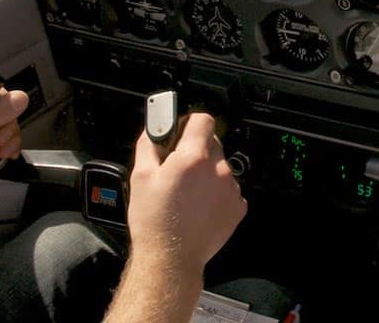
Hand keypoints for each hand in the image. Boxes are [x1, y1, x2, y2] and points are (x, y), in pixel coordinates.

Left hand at [0, 87, 28, 215]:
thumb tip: (20, 97)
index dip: (0, 102)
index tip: (3, 117)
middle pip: (0, 108)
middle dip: (6, 125)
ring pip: (5, 123)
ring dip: (9, 138)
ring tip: (1, 150)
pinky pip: (4, 137)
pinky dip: (8, 146)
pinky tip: (3, 155)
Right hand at [126, 113, 245, 276]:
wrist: (171, 257)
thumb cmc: (154, 221)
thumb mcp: (140, 176)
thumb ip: (149, 145)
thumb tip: (153, 128)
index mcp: (193, 158)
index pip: (203, 120)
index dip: (189, 123)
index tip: (181, 131)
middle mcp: (218, 170)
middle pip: (213, 143)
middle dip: (196, 150)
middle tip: (178, 168)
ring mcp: (231, 188)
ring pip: (221, 167)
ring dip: (208, 173)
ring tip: (188, 193)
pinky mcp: (238, 206)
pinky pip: (229, 188)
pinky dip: (217, 192)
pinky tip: (199, 205)